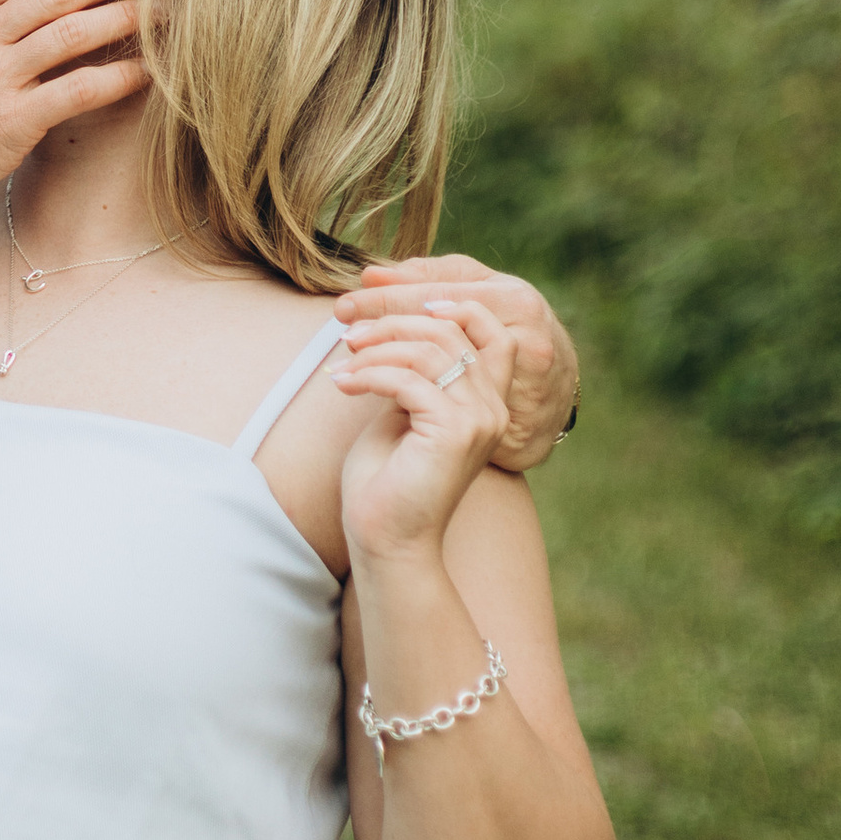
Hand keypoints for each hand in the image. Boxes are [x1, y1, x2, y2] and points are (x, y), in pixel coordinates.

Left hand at [336, 292, 515, 568]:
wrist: (387, 539)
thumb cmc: (386, 479)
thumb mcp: (402, 412)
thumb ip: (412, 373)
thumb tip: (391, 326)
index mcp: (486, 402)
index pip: (497, 334)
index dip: (460, 306)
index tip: (408, 300)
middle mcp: (493, 409)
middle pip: (450, 332)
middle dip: (393, 323)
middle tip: (349, 335)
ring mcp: (478, 421)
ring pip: (429, 350)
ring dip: (376, 348)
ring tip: (342, 363)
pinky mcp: (455, 434)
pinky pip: (408, 380)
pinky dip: (369, 375)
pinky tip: (342, 386)